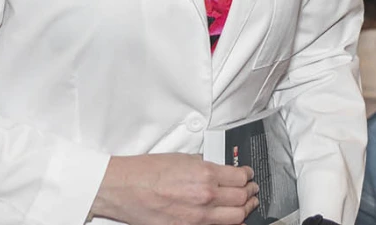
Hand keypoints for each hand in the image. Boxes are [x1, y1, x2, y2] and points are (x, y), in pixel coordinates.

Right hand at [89, 153, 258, 224]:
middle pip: (241, 198)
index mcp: (204, 174)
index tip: (248, 175)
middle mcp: (205, 196)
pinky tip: (235, 221)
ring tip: (248, 204)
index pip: (239, 177)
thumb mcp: (178, 158)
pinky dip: (231, 224)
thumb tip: (215, 171)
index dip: (248, 175)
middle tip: (253, 189)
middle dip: (250, 193)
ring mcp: (199, 217)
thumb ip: (201, 165)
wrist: (123, 188)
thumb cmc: (144, 172)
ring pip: (236, 217)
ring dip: (245, 209)